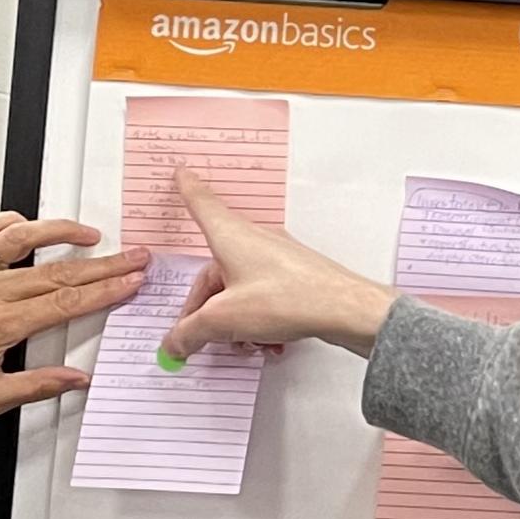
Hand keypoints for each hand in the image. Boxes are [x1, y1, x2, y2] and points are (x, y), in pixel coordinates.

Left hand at [0, 214, 148, 415]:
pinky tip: (27, 223)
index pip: (64, 303)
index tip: (127, 283)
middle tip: (130, 257)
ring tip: (88, 233)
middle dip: (101, 264)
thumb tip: (74, 381)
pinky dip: (6, 222)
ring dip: (59, 232)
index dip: (103, 291)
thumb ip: (35, 387)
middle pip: (57, 272)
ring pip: (22, 241)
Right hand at [158, 166, 397, 362]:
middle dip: (203, 307)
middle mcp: (252, 240)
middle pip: (215, 269)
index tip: (181, 174)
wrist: (344, 309)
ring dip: (232, 320)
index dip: (187, 191)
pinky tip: (263, 343)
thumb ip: (192, 332)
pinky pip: (263, 296)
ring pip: (238, 287)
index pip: (201, 204)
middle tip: (194, 335)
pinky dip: (256, 320)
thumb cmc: (289, 298)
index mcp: (229, 236)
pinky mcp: (294, 276)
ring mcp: (275, 258)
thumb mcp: (225, 320)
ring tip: (238, 344)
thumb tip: (175, 343)